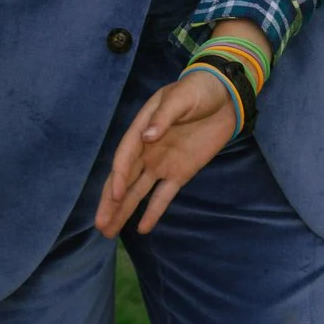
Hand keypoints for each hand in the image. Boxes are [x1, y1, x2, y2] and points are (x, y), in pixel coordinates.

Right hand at [97, 68, 235, 237]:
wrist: (224, 96)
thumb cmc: (198, 90)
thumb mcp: (181, 97)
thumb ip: (164, 117)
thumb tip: (147, 136)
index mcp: (142, 129)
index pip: (126, 156)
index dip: (119, 176)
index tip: (116, 195)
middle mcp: (147, 150)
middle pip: (125, 179)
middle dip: (111, 202)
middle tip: (100, 224)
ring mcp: (162, 164)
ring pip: (138, 191)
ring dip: (124, 211)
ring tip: (108, 232)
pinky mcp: (180, 173)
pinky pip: (163, 196)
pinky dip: (153, 211)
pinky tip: (142, 229)